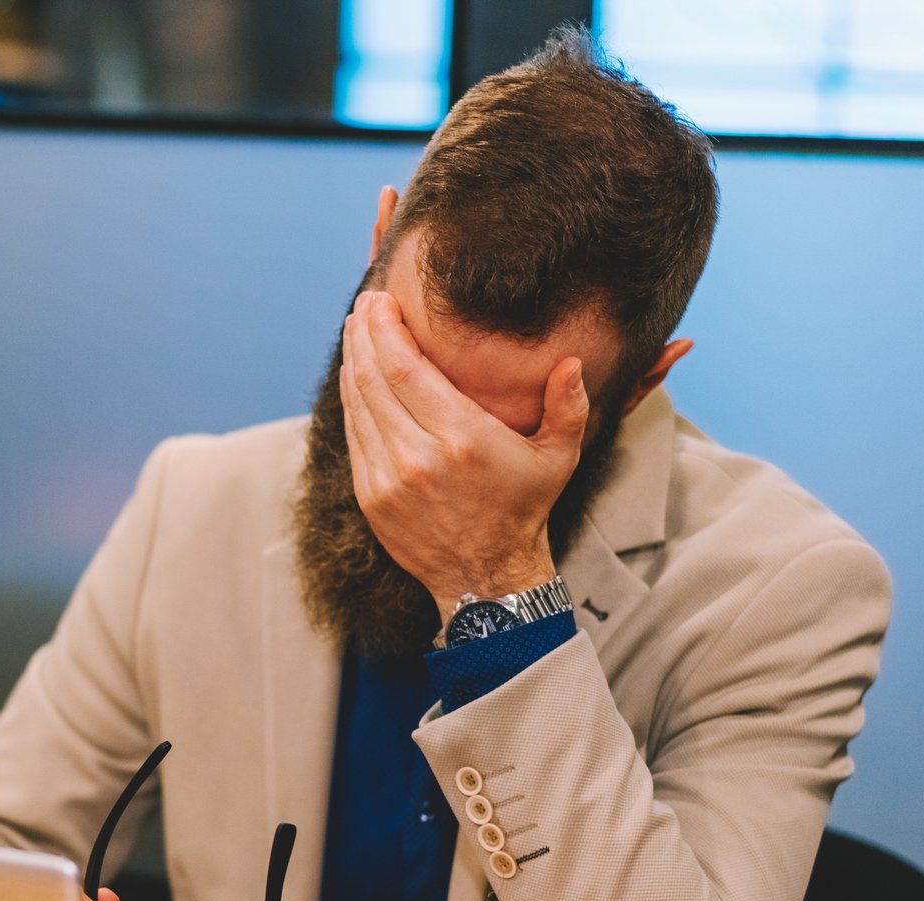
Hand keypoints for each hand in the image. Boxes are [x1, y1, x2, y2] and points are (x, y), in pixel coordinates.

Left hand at [339, 290, 588, 621]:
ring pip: (357, 405)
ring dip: (353, 362)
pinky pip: (354, 436)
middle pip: (373, 378)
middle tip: (364, 305)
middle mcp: (418, 456)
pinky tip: (356, 376)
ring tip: (356, 330)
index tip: (381, 302)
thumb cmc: (524, 509)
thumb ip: (568, 407)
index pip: (405, 369)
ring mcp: (388, 479)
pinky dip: (351, 400)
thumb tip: (572, 362)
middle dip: (364, 335)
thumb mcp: (558, 458)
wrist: (487, 576)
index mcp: (462, 439)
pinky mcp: (371, 497)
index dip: (385, 330)